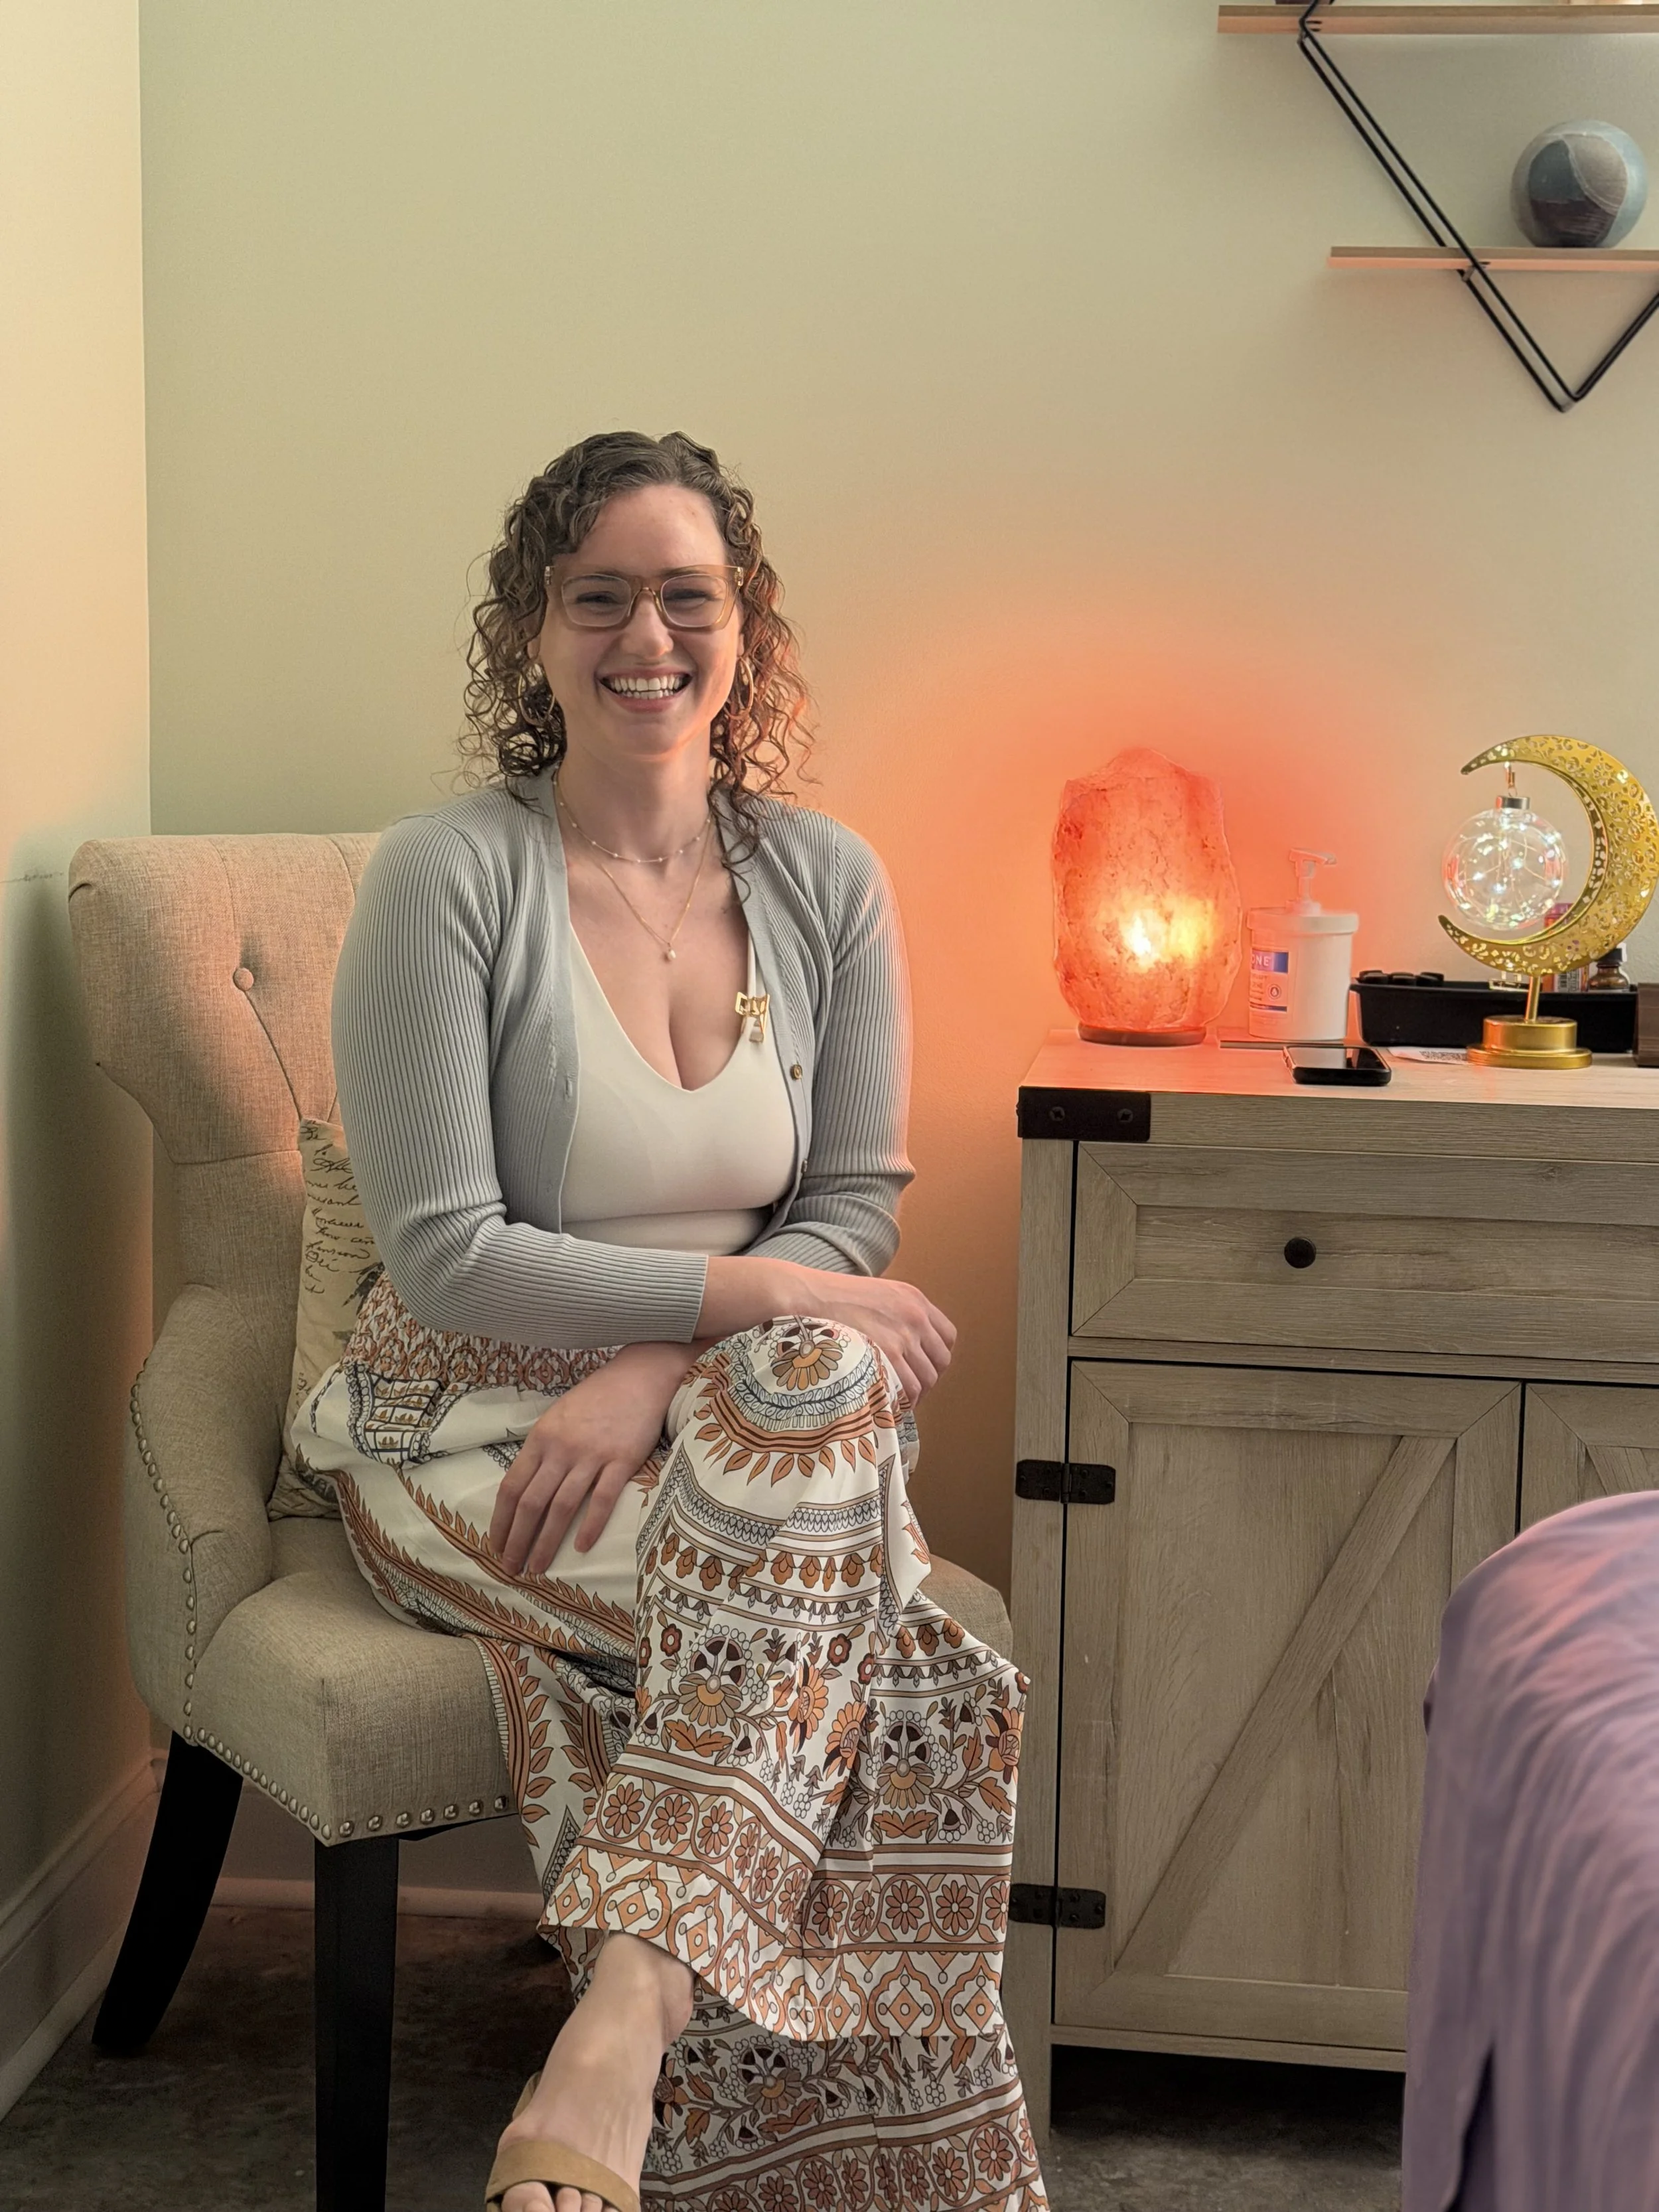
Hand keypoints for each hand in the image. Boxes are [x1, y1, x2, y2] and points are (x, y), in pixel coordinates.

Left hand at [487, 1341, 696, 1573]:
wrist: (639, 1376)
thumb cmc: (597, 1399)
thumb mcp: (557, 1418)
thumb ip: (541, 1450)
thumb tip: (523, 1487)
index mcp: (541, 1439)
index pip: (511, 1487)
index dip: (501, 1521)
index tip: (496, 1545)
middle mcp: (561, 1449)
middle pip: (531, 1503)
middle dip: (517, 1540)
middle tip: (510, 1568)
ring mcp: (592, 1455)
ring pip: (561, 1507)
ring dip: (546, 1542)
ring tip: (538, 1567)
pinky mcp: (622, 1460)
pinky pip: (602, 1499)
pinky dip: (591, 1525)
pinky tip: (581, 1547)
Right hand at [773, 1267, 955, 1408]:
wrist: (805, 1297)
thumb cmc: (831, 1298)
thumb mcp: (876, 1293)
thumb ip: (897, 1315)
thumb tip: (905, 1346)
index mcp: (915, 1299)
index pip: (947, 1336)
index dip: (936, 1357)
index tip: (922, 1367)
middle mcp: (915, 1317)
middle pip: (940, 1362)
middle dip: (926, 1380)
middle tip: (908, 1391)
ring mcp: (903, 1337)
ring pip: (926, 1380)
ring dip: (914, 1395)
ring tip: (895, 1401)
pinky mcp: (886, 1355)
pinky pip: (908, 1389)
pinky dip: (902, 1401)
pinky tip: (888, 1404)